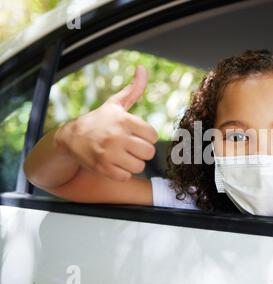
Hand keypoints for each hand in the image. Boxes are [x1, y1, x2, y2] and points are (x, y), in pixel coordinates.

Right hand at [55, 65, 157, 180]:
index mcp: (124, 120)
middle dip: (142, 151)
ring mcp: (109, 154)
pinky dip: (122, 172)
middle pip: (149, 152)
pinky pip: (126, 176)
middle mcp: (117, 137)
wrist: (70, 137)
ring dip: (133, 163)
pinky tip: (114, 163)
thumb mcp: (115, 104)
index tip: (136, 134)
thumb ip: (133, 89)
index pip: (153, 135)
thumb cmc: (99, 120)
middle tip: (130, 147)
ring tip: (122, 155)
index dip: (146, 137)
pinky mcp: (103, 168)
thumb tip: (143, 69)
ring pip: (139, 166)